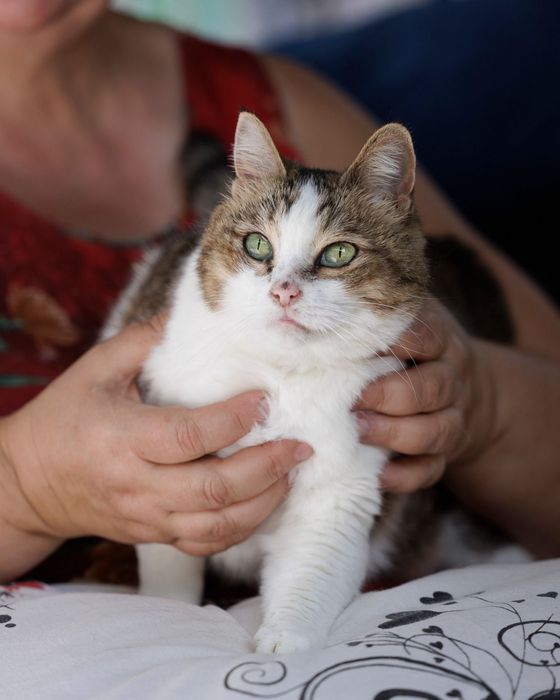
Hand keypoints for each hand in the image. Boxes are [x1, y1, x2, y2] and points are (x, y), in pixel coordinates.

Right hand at [0, 319, 311, 557]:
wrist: (28, 483)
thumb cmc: (64, 418)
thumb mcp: (94, 370)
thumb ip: (143, 341)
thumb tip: (188, 312)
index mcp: (122, 438)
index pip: (189, 436)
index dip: (234, 419)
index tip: (264, 398)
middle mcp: (137, 484)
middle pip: (214, 488)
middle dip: (267, 467)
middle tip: (299, 446)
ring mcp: (147, 516)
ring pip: (216, 525)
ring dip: (263, 502)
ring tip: (291, 474)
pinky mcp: (153, 534)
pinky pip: (204, 544)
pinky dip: (240, 529)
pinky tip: (263, 503)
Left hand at [355, 299, 494, 493]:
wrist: (471, 389)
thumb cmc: (418, 349)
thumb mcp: (408, 322)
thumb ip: (373, 314)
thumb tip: (306, 302)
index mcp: (441, 340)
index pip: (424, 337)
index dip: (393, 342)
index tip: (355, 347)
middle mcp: (452, 379)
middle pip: (430, 388)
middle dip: (388, 395)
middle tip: (352, 399)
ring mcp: (454, 417)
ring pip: (434, 431)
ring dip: (393, 433)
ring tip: (358, 432)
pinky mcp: (447, 452)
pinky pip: (432, 469)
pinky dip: (405, 475)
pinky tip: (378, 474)